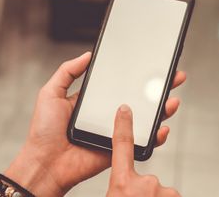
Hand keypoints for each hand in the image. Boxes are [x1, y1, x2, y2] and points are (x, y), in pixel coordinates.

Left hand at [5, 52, 185, 196]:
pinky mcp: (119, 148)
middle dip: (159, 88)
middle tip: (174, 77)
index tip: (151, 64)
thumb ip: (67, 71)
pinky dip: (155, 136)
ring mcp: (115, 131)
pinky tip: (162, 127)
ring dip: (162, 109)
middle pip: (139, 98)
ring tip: (172, 99)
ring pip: (145, 118)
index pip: (120, 83)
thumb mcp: (51, 93)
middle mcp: (108, 114)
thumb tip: (87, 55)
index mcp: (94, 100)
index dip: (137, 74)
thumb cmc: (44, 132)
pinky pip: (141, 141)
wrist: (45, 163)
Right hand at [107, 104, 179, 196]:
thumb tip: (124, 186)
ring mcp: (163, 191)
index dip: (124, 126)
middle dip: (144, 191)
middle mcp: (144, 184)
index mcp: (122, 184)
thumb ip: (119, 186)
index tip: (125, 110)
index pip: (122, 146)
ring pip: (160, 191)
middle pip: (147, 178)